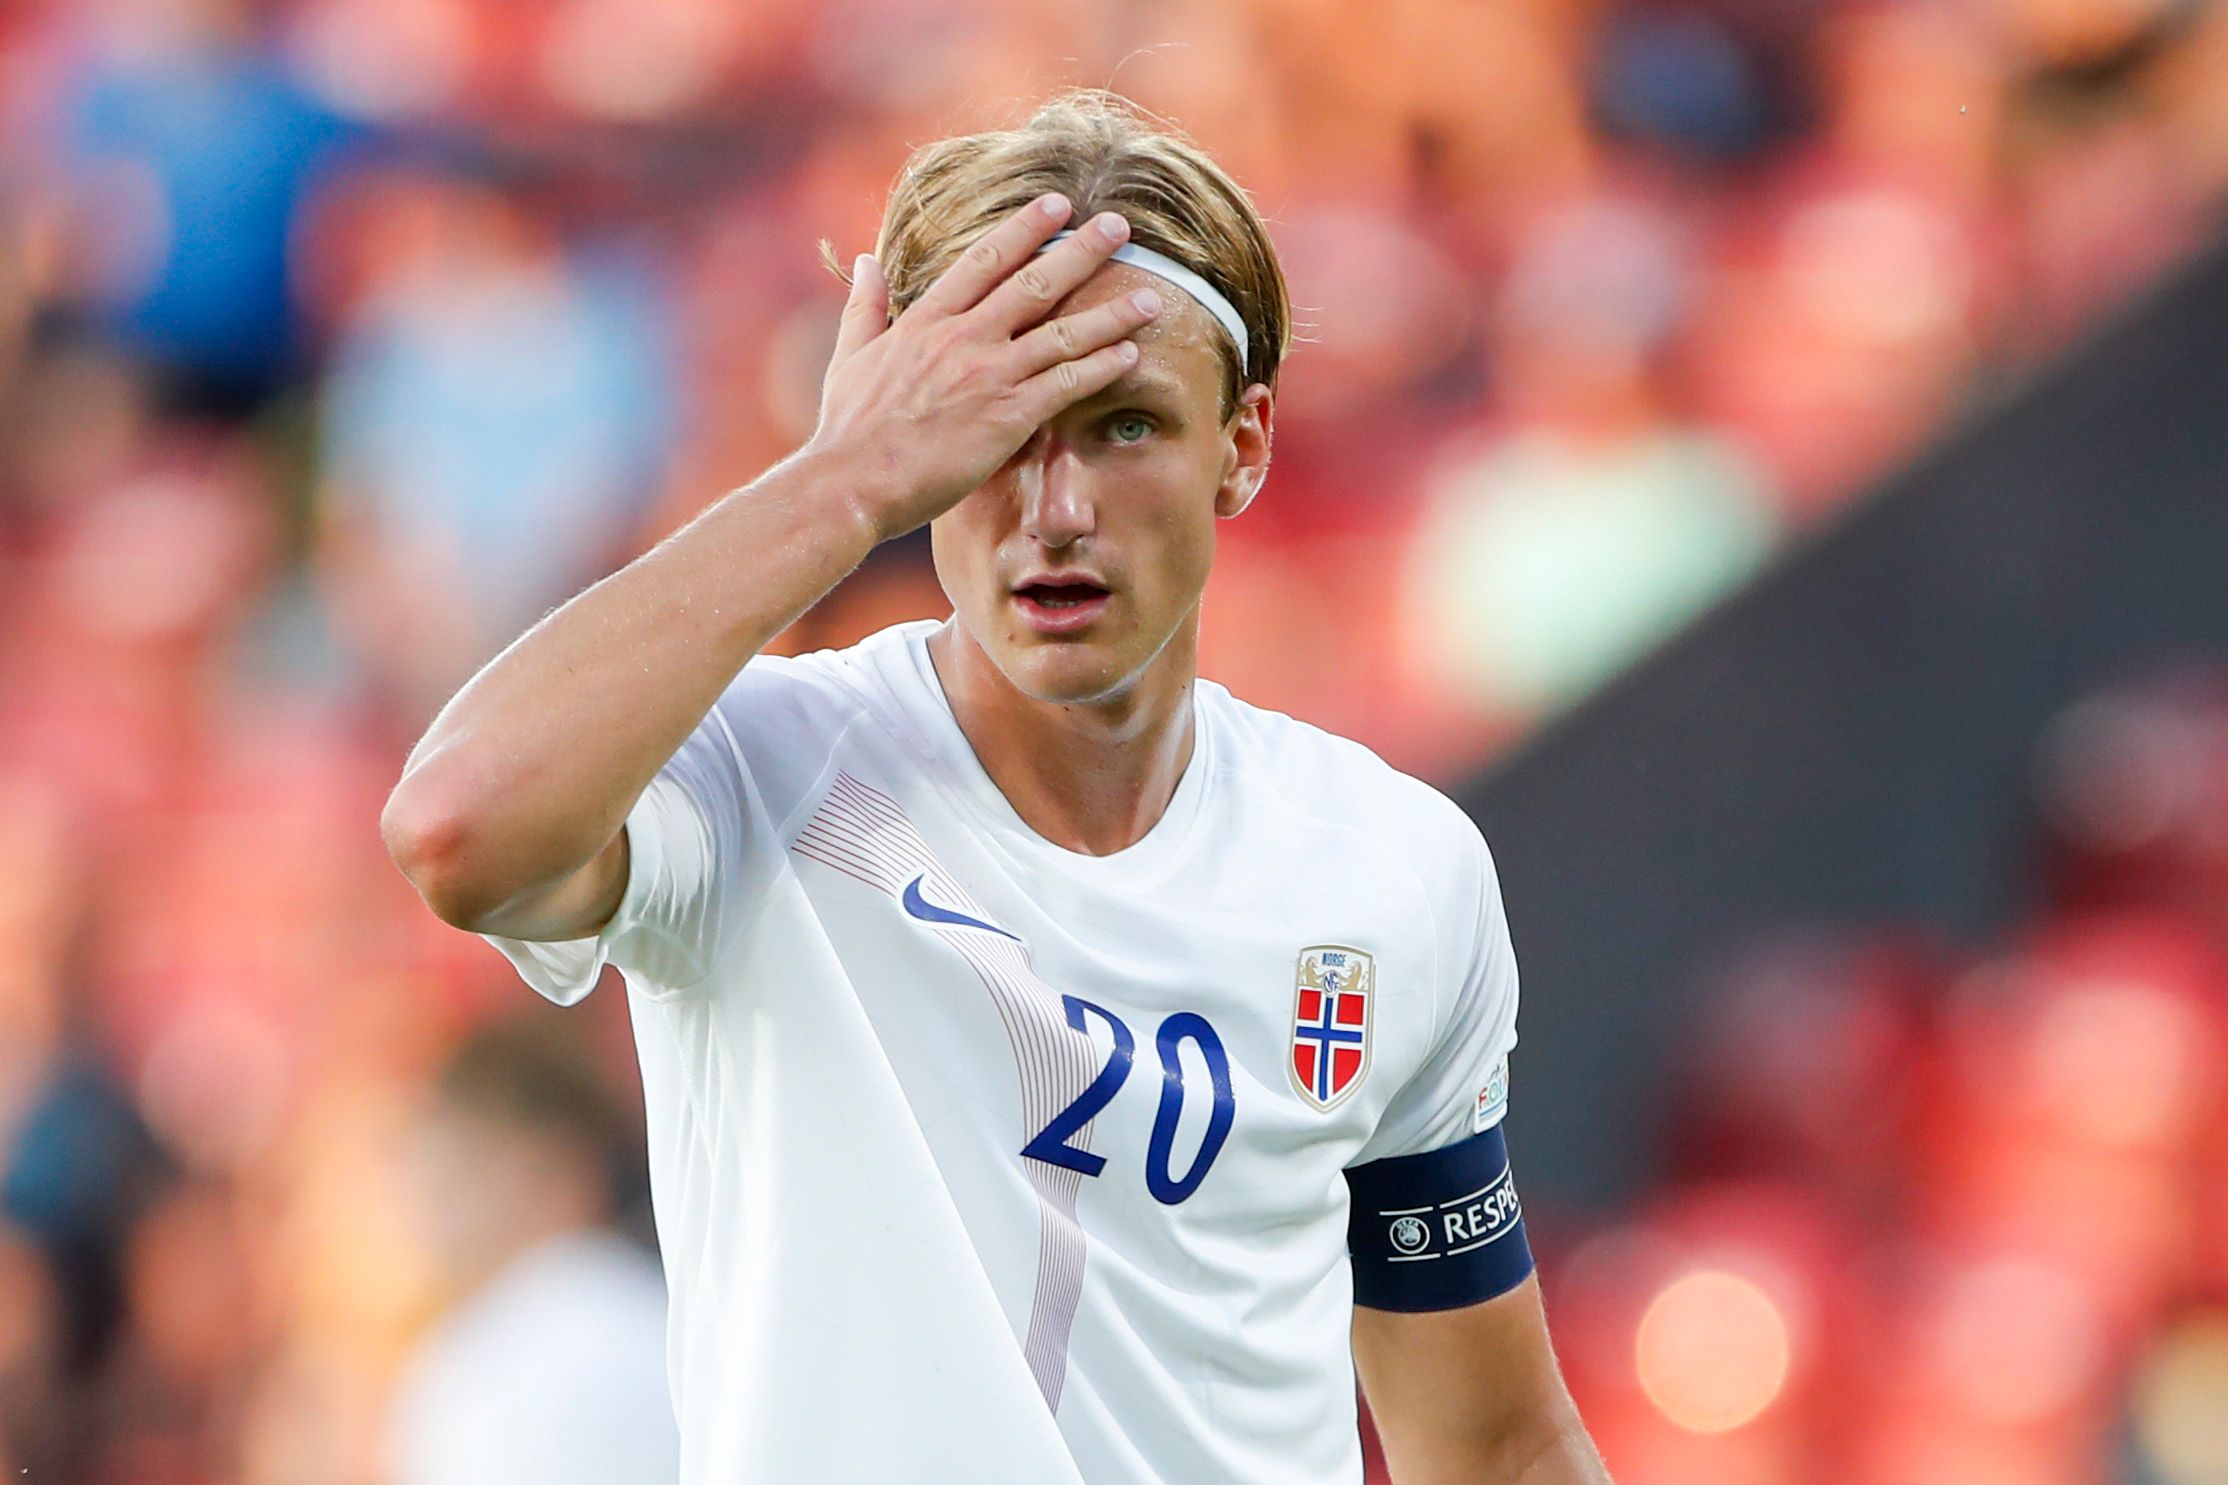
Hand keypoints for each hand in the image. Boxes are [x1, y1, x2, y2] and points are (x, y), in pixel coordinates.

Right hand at [805, 193, 1164, 543]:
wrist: (852, 482)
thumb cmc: (849, 429)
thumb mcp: (851, 355)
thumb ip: (865, 304)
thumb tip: (868, 259)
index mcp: (926, 319)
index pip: (984, 259)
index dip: (1025, 228)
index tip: (1057, 204)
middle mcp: (964, 337)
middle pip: (1035, 282)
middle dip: (1082, 250)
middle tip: (1120, 226)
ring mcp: (989, 374)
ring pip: (1063, 332)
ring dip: (1111, 313)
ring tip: (1150, 298)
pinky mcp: (1008, 416)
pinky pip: (1066, 384)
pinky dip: (1100, 367)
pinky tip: (1130, 355)